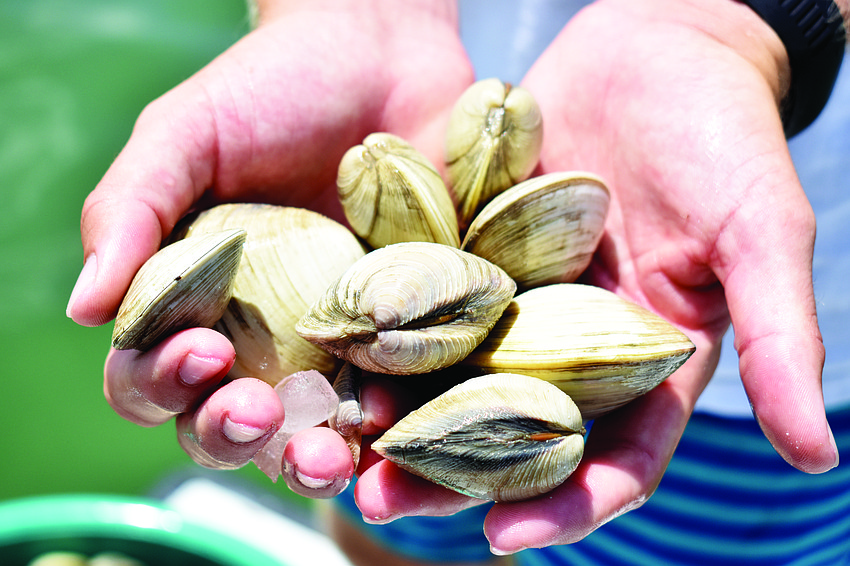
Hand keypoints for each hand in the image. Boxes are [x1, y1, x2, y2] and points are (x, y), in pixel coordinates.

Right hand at [66, 0, 472, 470]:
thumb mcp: (185, 134)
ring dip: (307, 460)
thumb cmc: (272, 87)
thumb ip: (129, 211)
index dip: (163, 380)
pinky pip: (394, 397)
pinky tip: (392, 424)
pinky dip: (389, 425)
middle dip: (231, 434)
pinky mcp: (404, 333)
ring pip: (309, 432)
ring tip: (324, 459)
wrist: (383, 53)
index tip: (201, 349)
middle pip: (228, 422)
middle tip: (253, 413)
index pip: (156, 371)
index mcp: (192, 299)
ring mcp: (335, 341)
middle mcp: (259, 334)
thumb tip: (83, 307)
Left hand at [354, 0, 838, 552]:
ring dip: (400, 413)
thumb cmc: (724, 136)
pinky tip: (336, 347)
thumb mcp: (760, 230)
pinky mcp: (473, 248)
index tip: (507, 537)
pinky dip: (386, 326)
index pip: (612, 456)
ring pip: (453, 373)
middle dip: (452, 474)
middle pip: (511, 430)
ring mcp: (517, 297)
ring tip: (340, 445)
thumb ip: (780, 335)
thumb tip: (815, 453)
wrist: (658, 47)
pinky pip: (425, 296)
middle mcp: (573, 343)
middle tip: (383, 503)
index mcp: (647, 360)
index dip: (568, 503)